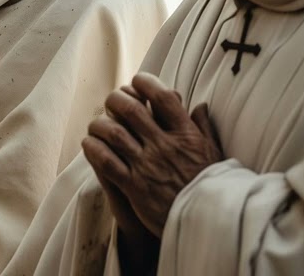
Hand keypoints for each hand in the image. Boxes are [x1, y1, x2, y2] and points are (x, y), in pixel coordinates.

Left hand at [83, 73, 223, 237]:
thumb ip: (204, 127)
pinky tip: (89, 144)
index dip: (146, 83)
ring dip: (99, 124)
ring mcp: (148, 165)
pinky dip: (93, 148)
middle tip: (111, 100)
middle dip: (116, 99)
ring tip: (96, 124)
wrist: (205, 223)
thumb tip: (200, 105)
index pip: (162, 97)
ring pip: (113, 133)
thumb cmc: (210, 187)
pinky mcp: (134, 186)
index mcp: (186, 134)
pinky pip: (106, 161)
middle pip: (131, 109)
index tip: (137, 80)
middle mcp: (165, 145)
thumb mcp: (214, 153)